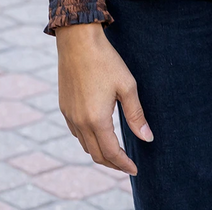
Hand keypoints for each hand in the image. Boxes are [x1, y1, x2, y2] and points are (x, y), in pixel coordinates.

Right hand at [55, 22, 153, 174]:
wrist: (78, 41)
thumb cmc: (106, 61)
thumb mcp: (127, 86)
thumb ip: (136, 115)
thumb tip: (147, 138)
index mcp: (96, 120)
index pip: (111, 153)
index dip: (124, 164)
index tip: (135, 169)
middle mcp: (80, 122)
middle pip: (97, 154)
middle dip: (113, 163)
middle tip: (127, 165)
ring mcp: (69, 115)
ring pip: (85, 145)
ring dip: (100, 152)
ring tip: (115, 152)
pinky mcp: (64, 107)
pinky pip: (76, 133)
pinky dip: (89, 140)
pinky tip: (98, 133)